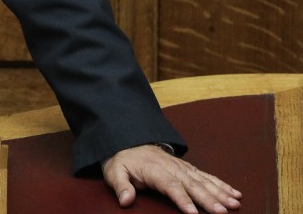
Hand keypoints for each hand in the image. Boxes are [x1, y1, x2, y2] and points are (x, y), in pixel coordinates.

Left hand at [102, 144, 241, 212]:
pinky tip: (234, 193)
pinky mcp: (188, 168)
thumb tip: (125, 200)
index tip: (193, 212)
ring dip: (220, 192)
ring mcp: (182, 166)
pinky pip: (206, 176)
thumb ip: (120, 185)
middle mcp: (172, 167)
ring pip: (203, 180)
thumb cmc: (123, 161)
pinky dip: (221, 184)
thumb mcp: (114, 171)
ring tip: (235, 203)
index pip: (170, 185)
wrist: (128, 142)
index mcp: (154, 170)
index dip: (182, 199)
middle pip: (192, 184)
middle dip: (208, 198)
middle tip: (222, 212)